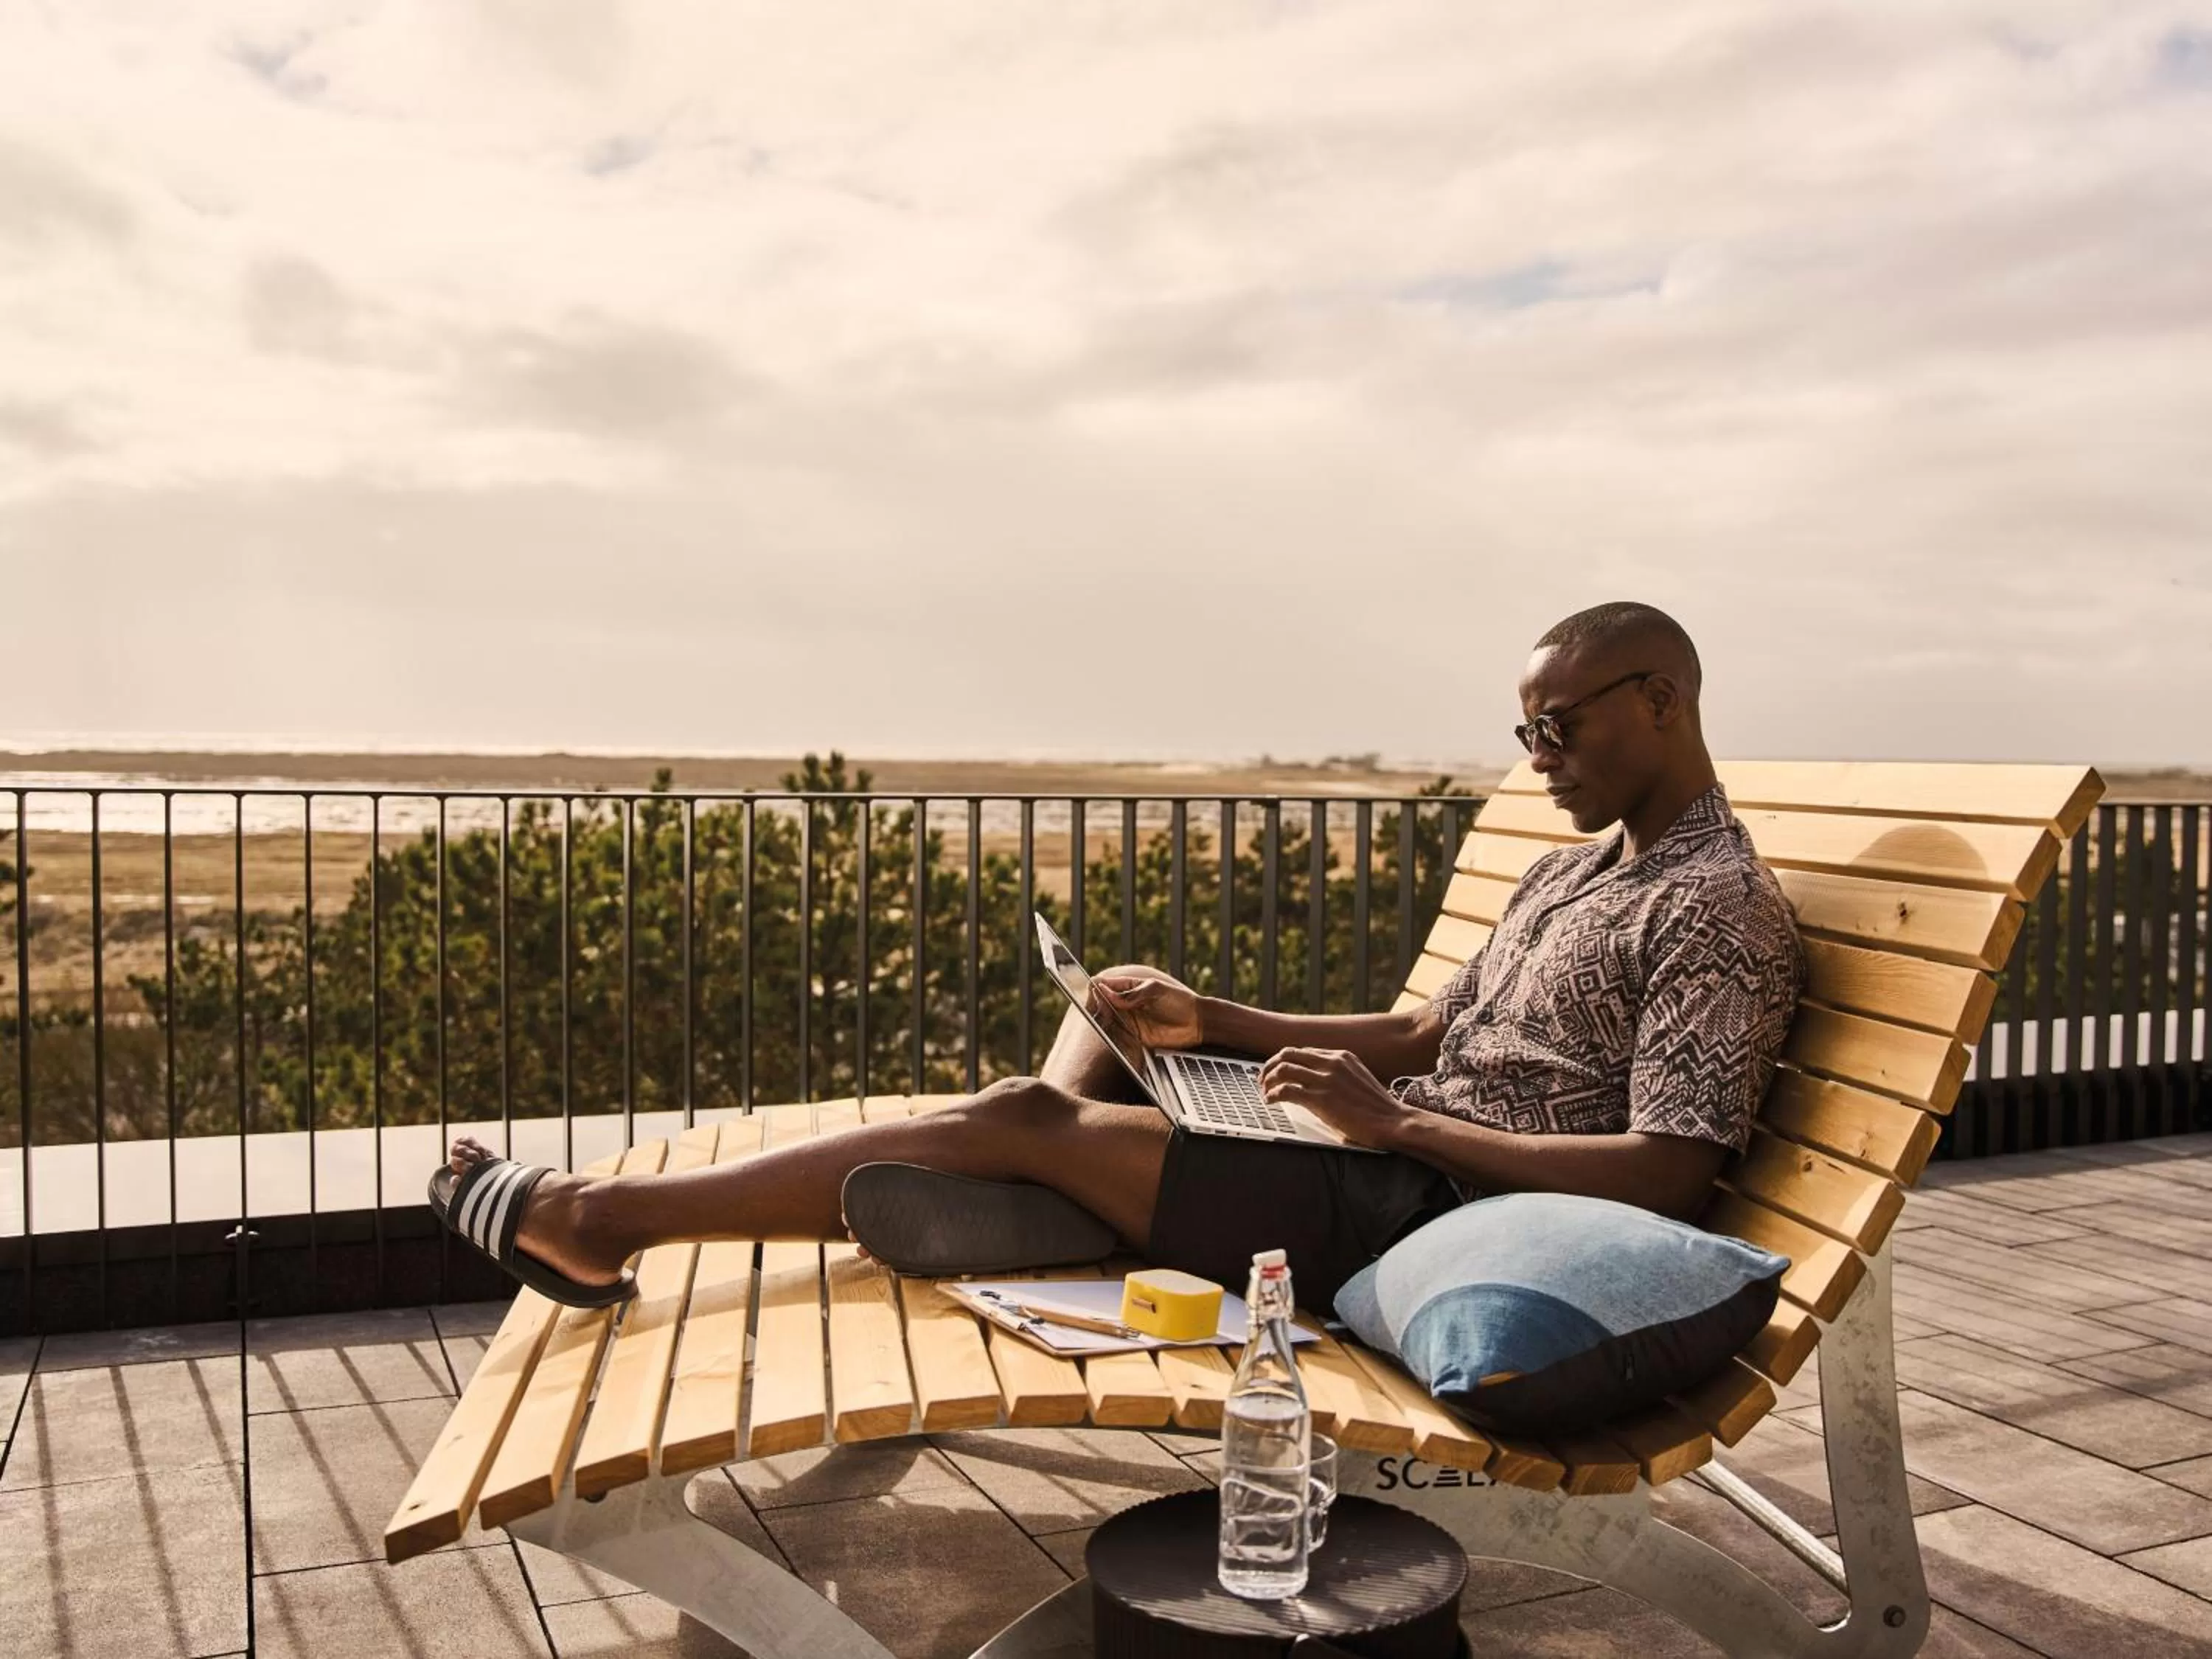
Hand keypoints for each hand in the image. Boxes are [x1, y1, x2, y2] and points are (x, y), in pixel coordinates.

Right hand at [1091, 970, 1202, 1048]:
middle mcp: (1127, 1003)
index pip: (1105, 984)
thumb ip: (1131, 993)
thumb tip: (1106, 993)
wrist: (1197, 1023)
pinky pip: (1118, 1035)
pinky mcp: (1135, 1036)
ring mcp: (1130, 1019)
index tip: (1099, 995)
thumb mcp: (1155, 990)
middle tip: (1104, 1011)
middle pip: (1102, 1003)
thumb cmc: (1179, 1001)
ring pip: (1106, 1019)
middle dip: (1097, 1006)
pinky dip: (1111, 1034)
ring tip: (1105, 1021)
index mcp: (1130, 987)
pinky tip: (1111, 1032)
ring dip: (1102, 1020)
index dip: (1098, 989)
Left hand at [1258, 1047, 1409, 1149]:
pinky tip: (1271, 1101)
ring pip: (1283, 1069)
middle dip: (1270, 1065)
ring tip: (1264, 1091)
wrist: (1393, 1121)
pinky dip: (1273, 1094)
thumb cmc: (1377, 1107)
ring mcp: (1326, 1079)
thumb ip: (1337, 1074)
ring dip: (1268, 1080)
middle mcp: (1332, 1062)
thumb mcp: (1357, 1079)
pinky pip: (1286, 1090)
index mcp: (1341, 1056)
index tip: (1277, 1071)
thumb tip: (1314, 1081)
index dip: (1285, 1060)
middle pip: (1288, 1053)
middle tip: (1263, 1079)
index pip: (1303, 1050)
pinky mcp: (1321, 1099)